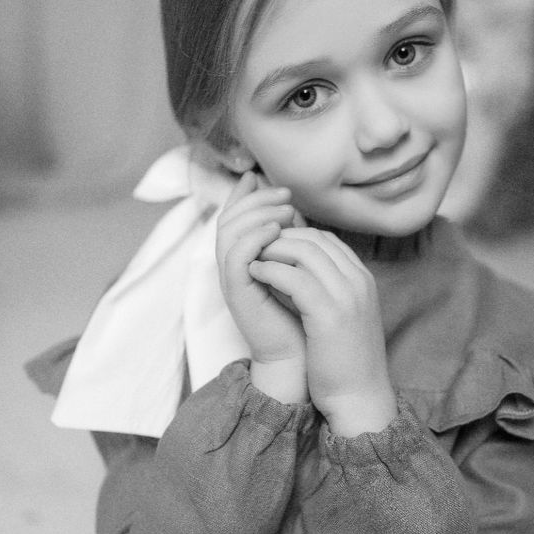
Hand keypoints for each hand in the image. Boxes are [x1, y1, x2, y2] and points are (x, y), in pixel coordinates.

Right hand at [216, 172, 306, 401]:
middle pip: (228, 219)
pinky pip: (235, 256)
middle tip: (283, 192)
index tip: (259, 175)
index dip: (244, 194)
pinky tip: (276, 230)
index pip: (234, 218)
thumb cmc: (304, 317)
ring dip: (257, 214)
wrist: (302, 359)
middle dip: (255, 199)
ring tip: (284, 209)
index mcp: (245, 261)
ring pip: (229, 232)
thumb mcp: (297, 269)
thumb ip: (291, 240)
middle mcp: (233, 268)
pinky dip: (254, 238)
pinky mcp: (238, 294)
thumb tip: (293, 208)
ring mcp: (233, 281)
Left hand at [249, 228, 397, 436]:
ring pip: (304, 251)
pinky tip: (253, 274)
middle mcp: (358, 281)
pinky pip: (294, 277)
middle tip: (254, 247)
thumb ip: (330, 292)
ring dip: (272, 250)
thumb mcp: (345, 317)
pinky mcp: (328, 313)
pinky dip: (270, 270)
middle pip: (315, 239)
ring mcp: (346, 295)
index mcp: (363, 280)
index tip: (270, 246)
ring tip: (251, 258)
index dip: (295, 236)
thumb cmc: (346, 363)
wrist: (361, 398)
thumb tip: (298, 274)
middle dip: (281, 237)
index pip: (326, 239)